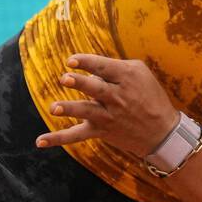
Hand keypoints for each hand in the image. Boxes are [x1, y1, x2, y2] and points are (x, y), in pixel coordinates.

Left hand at [36, 54, 180, 158]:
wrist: (162, 132)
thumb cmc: (150, 96)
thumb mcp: (140, 74)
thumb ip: (116, 67)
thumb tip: (90, 67)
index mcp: (127, 77)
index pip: (103, 67)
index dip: (86, 62)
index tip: (71, 61)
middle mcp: (118, 96)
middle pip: (96, 88)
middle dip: (80, 83)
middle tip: (65, 79)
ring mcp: (109, 115)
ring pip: (87, 111)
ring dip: (70, 109)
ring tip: (55, 108)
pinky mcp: (101, 131)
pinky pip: (77, 135)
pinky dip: (58, 139)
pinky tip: (39, 141)